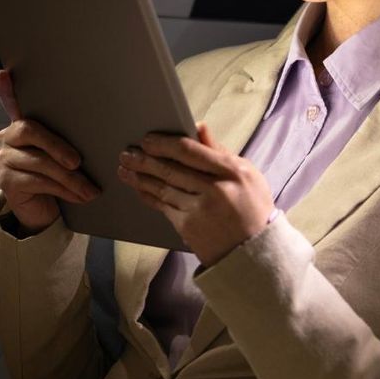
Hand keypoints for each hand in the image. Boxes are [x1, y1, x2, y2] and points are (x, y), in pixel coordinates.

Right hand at [0, 68, 100, 232]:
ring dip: (70, 179)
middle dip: (58, 147)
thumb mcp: (62, 151)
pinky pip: (39, 182)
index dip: (7, 90)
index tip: (5, 75)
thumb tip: (91, 111)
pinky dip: (64, 190)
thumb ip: (66, 132)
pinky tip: (79, 196)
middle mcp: (6, 137)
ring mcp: (3, 159)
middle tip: (78, 162)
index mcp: (20, 124)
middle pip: (31, 132)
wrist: (42, 209)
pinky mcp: (7, 182)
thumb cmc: (56, 174)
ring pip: (40, 162)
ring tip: (90, 189)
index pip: (11, 103)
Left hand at [116, 123, 273, 265]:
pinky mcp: (188, 227)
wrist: (254, 251)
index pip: (190, 151)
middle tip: (126, 152)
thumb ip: (220, 151)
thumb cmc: (252, 208)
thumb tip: (198, 127)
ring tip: (125, 168)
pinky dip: (148, 195)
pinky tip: (138, 187)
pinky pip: (162, 206)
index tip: (148, 139)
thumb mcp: (247, 174)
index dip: (165, 143)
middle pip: (171, 169)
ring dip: (140, 176)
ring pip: (162, 187)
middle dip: (144, 159)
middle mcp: (214, 190)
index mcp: (232, 171)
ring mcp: (199, 210)